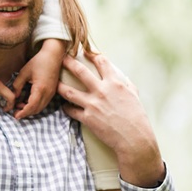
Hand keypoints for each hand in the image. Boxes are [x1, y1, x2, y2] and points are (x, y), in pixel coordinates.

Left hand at [13, 39, 65, 119]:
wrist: (54, 55)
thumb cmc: (38, 62)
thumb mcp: (24, 72)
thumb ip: (18, 85)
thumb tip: (15, 96)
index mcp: (40, 88)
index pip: (31, 106)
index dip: (23, 112)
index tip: (15, 116)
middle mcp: (48, 93)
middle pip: (37, 109)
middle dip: (26, 113)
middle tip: (15, 112)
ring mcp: (52, 92)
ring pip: (41, 107)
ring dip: (31, 109)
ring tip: (19, 106)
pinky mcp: (53, 91)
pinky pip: (44, 102)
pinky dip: (36, 105)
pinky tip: (27, 101)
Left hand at [59, 53, 163, 186]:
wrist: (135, 140)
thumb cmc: (137, 118)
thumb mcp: (134, 97)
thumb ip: (125, 85)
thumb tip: (121, 77)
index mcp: (116, 83)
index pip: (102, 62)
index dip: (92, 54)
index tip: (85, 51)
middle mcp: (102, 91)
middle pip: (79, 71)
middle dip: (68, 62)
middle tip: (60, 58)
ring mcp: (93, 104)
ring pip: (68, 91)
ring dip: (59, 86)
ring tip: (54, 83)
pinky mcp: (87, 118)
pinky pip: (70, 110)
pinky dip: (66, 108)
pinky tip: (64, 106)